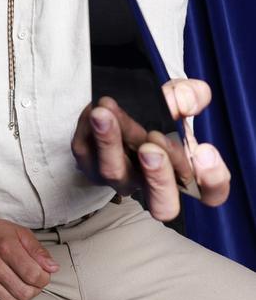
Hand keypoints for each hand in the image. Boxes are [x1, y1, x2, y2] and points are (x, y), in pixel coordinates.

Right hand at [0, 210, 58, 299]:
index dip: (44, 277)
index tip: (43, 273)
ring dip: (21, 295)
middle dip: (35, 288)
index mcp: (6, 247)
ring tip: (19, 281)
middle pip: (25, 292)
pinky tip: (6, 287)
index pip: (34, 275)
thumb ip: (38, 250)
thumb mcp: (21, 232)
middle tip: (32, 278)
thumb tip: (52, 267)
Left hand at [71, 78, 230, 219]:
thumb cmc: (154, 113)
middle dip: (158, 177)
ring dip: (111, 142)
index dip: (213, 180)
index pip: (210, 192)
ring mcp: (120, 176)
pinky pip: (85, 149)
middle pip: (163, 204)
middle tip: (151, 149)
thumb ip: (187, 95)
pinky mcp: (88, 161)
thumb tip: (186, 101)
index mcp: (184, 171)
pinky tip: (92, 108)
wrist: (118, 106)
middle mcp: (153, 183)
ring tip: (105, 113)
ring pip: (115, 172)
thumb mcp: (175, 98)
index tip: (204, 151)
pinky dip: (87, 127)